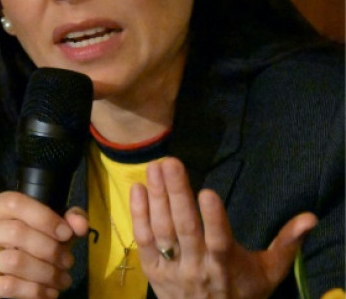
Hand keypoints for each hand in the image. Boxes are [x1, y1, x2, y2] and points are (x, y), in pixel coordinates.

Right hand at [0, 191, 88, 298]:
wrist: (3, 280)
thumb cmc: (27, 249)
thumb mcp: (48, 231)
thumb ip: (66, 221)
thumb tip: (79, 224)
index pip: (13, 202)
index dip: (44, 217)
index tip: (66, 233)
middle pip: (15, 231)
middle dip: (49, 248)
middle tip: (67, 261)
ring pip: (13, 261)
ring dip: (46, 273)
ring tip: (62, 279)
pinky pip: (7, 286)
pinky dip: (35, 291)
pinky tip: (48, 292)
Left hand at [130, 157, 316, 298]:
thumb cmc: (241, 291)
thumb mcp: (268, 272)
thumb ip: (286, 243)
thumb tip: (310, 218)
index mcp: (225, 265)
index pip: (219, 241)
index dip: (213, 219)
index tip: (209, 193)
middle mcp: (197, 266)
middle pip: (185, 228)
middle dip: (177, 194)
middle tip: (170, 163)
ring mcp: (172, 268)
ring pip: (162, 230)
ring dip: (157, 198)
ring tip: (155, 168)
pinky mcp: (152, 269)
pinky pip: (144, 240)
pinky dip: (139, 215)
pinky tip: (138, 189)